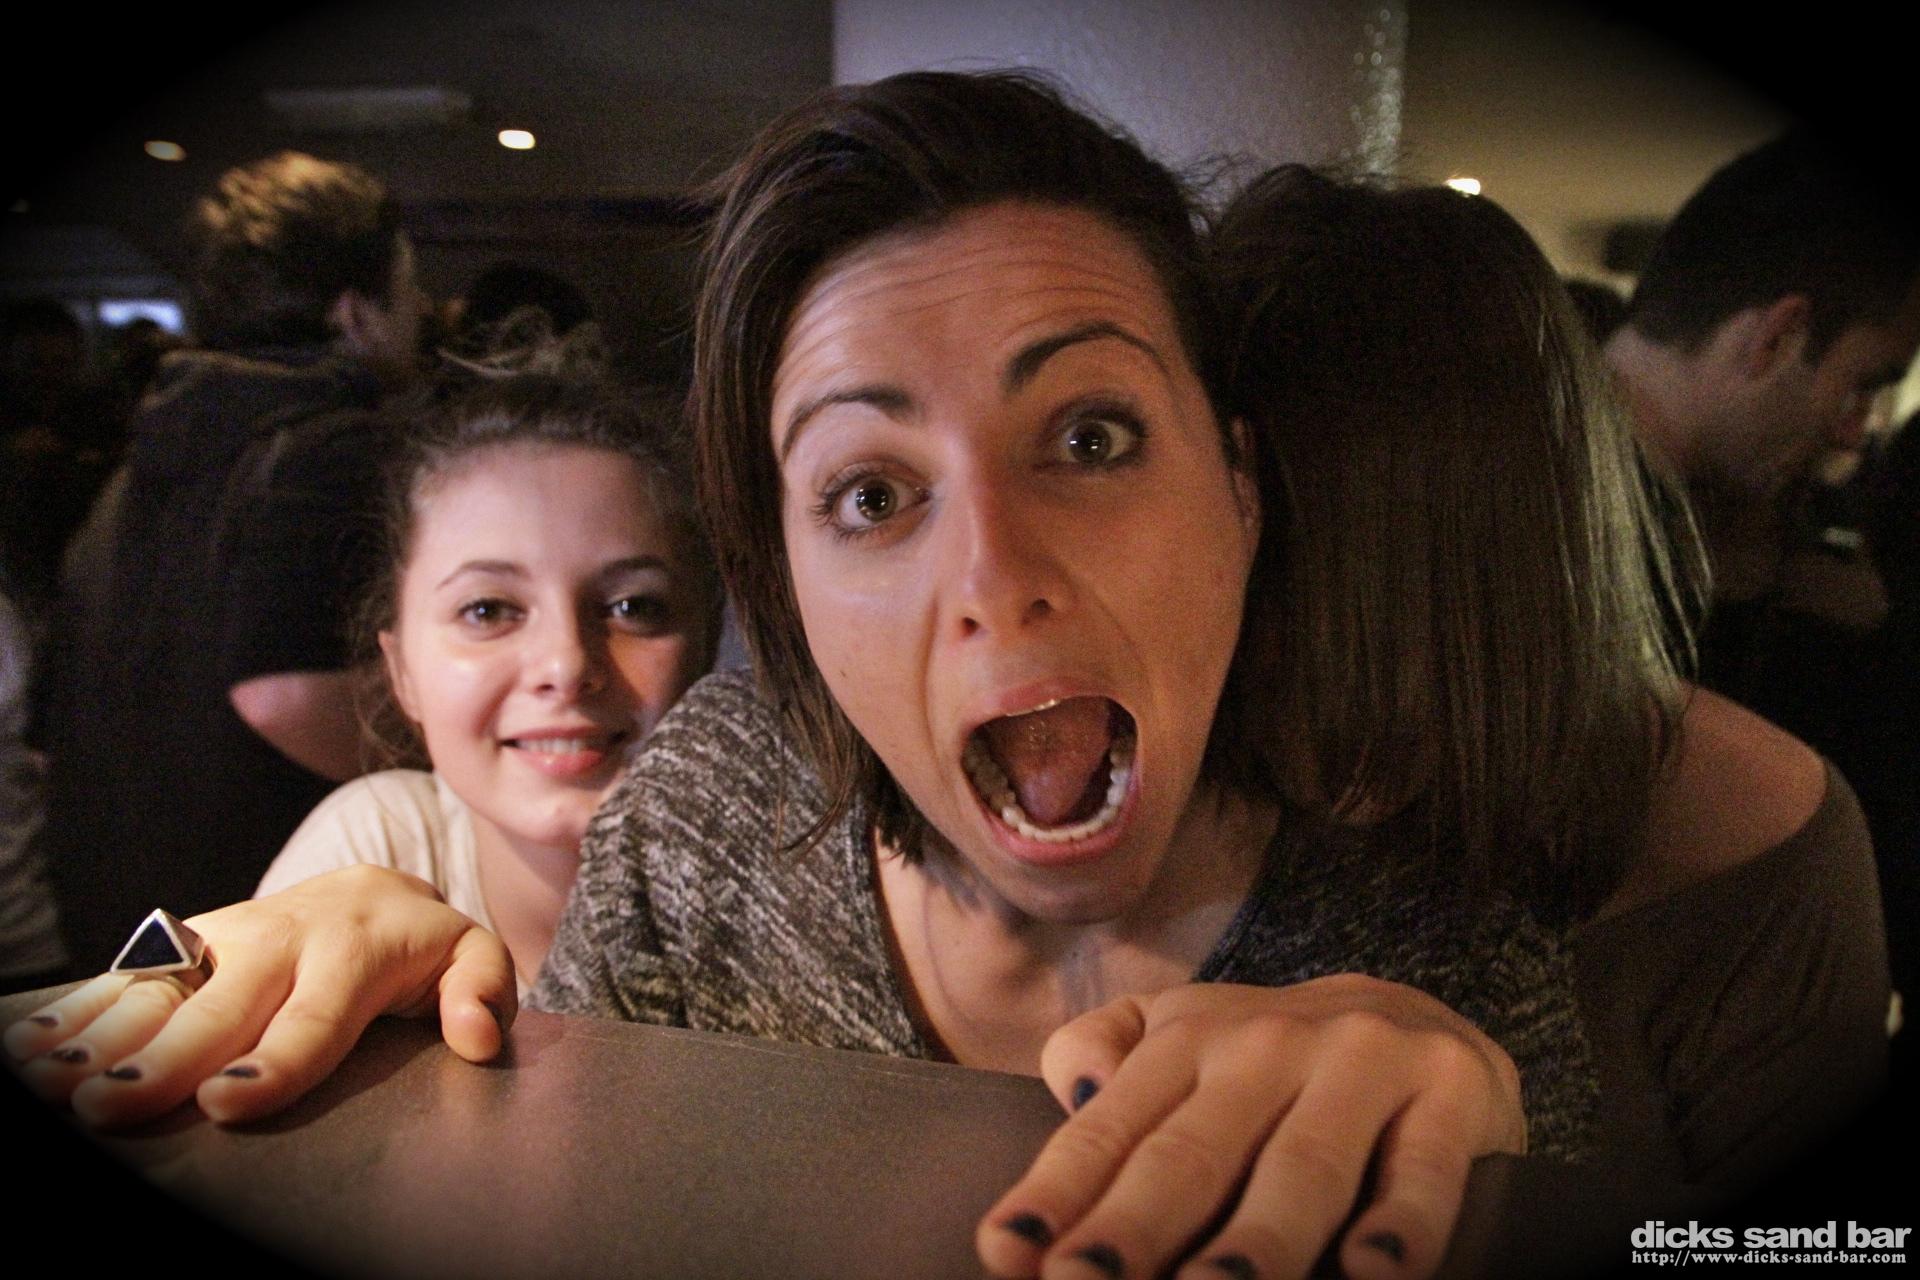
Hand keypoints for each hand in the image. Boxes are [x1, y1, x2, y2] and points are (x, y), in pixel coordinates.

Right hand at [3, 865, 514, 1127]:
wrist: (369, 890)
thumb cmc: (421, 947)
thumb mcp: (471, 959)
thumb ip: (480, 992)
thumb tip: (476, 1039)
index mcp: (357, 949)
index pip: (315, 1017)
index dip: (274, 1062)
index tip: (228, 1103)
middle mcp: (283, 937)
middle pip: (220, 1007)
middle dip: (164, 1059)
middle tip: (112, 1108)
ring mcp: (227, 936)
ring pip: (162, 987)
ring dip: (102, 1036)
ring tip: (52, 1082)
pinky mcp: (188, 942)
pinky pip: (128, 974)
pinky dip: (77, 1009)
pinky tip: (31, 1047)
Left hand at [975, 975, 1525, 1279]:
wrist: (1420, 1016)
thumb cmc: (1272, 1062)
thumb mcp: (1180, 1039)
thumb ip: (1103, 1059)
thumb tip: (1067, 1092)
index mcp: (1187, 1040)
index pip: (1111, 1126)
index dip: (1058, 1192)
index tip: (1009, 1251)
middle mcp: (1267, 1044)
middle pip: (1193, 1152)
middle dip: (1134, 1226)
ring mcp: (1360, 1062)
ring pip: (1303, 1165)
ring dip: (1256, 1239)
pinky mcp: (1448, 1092)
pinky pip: (1423, 1168)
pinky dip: (1401, 1221)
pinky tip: (1371, 1271)